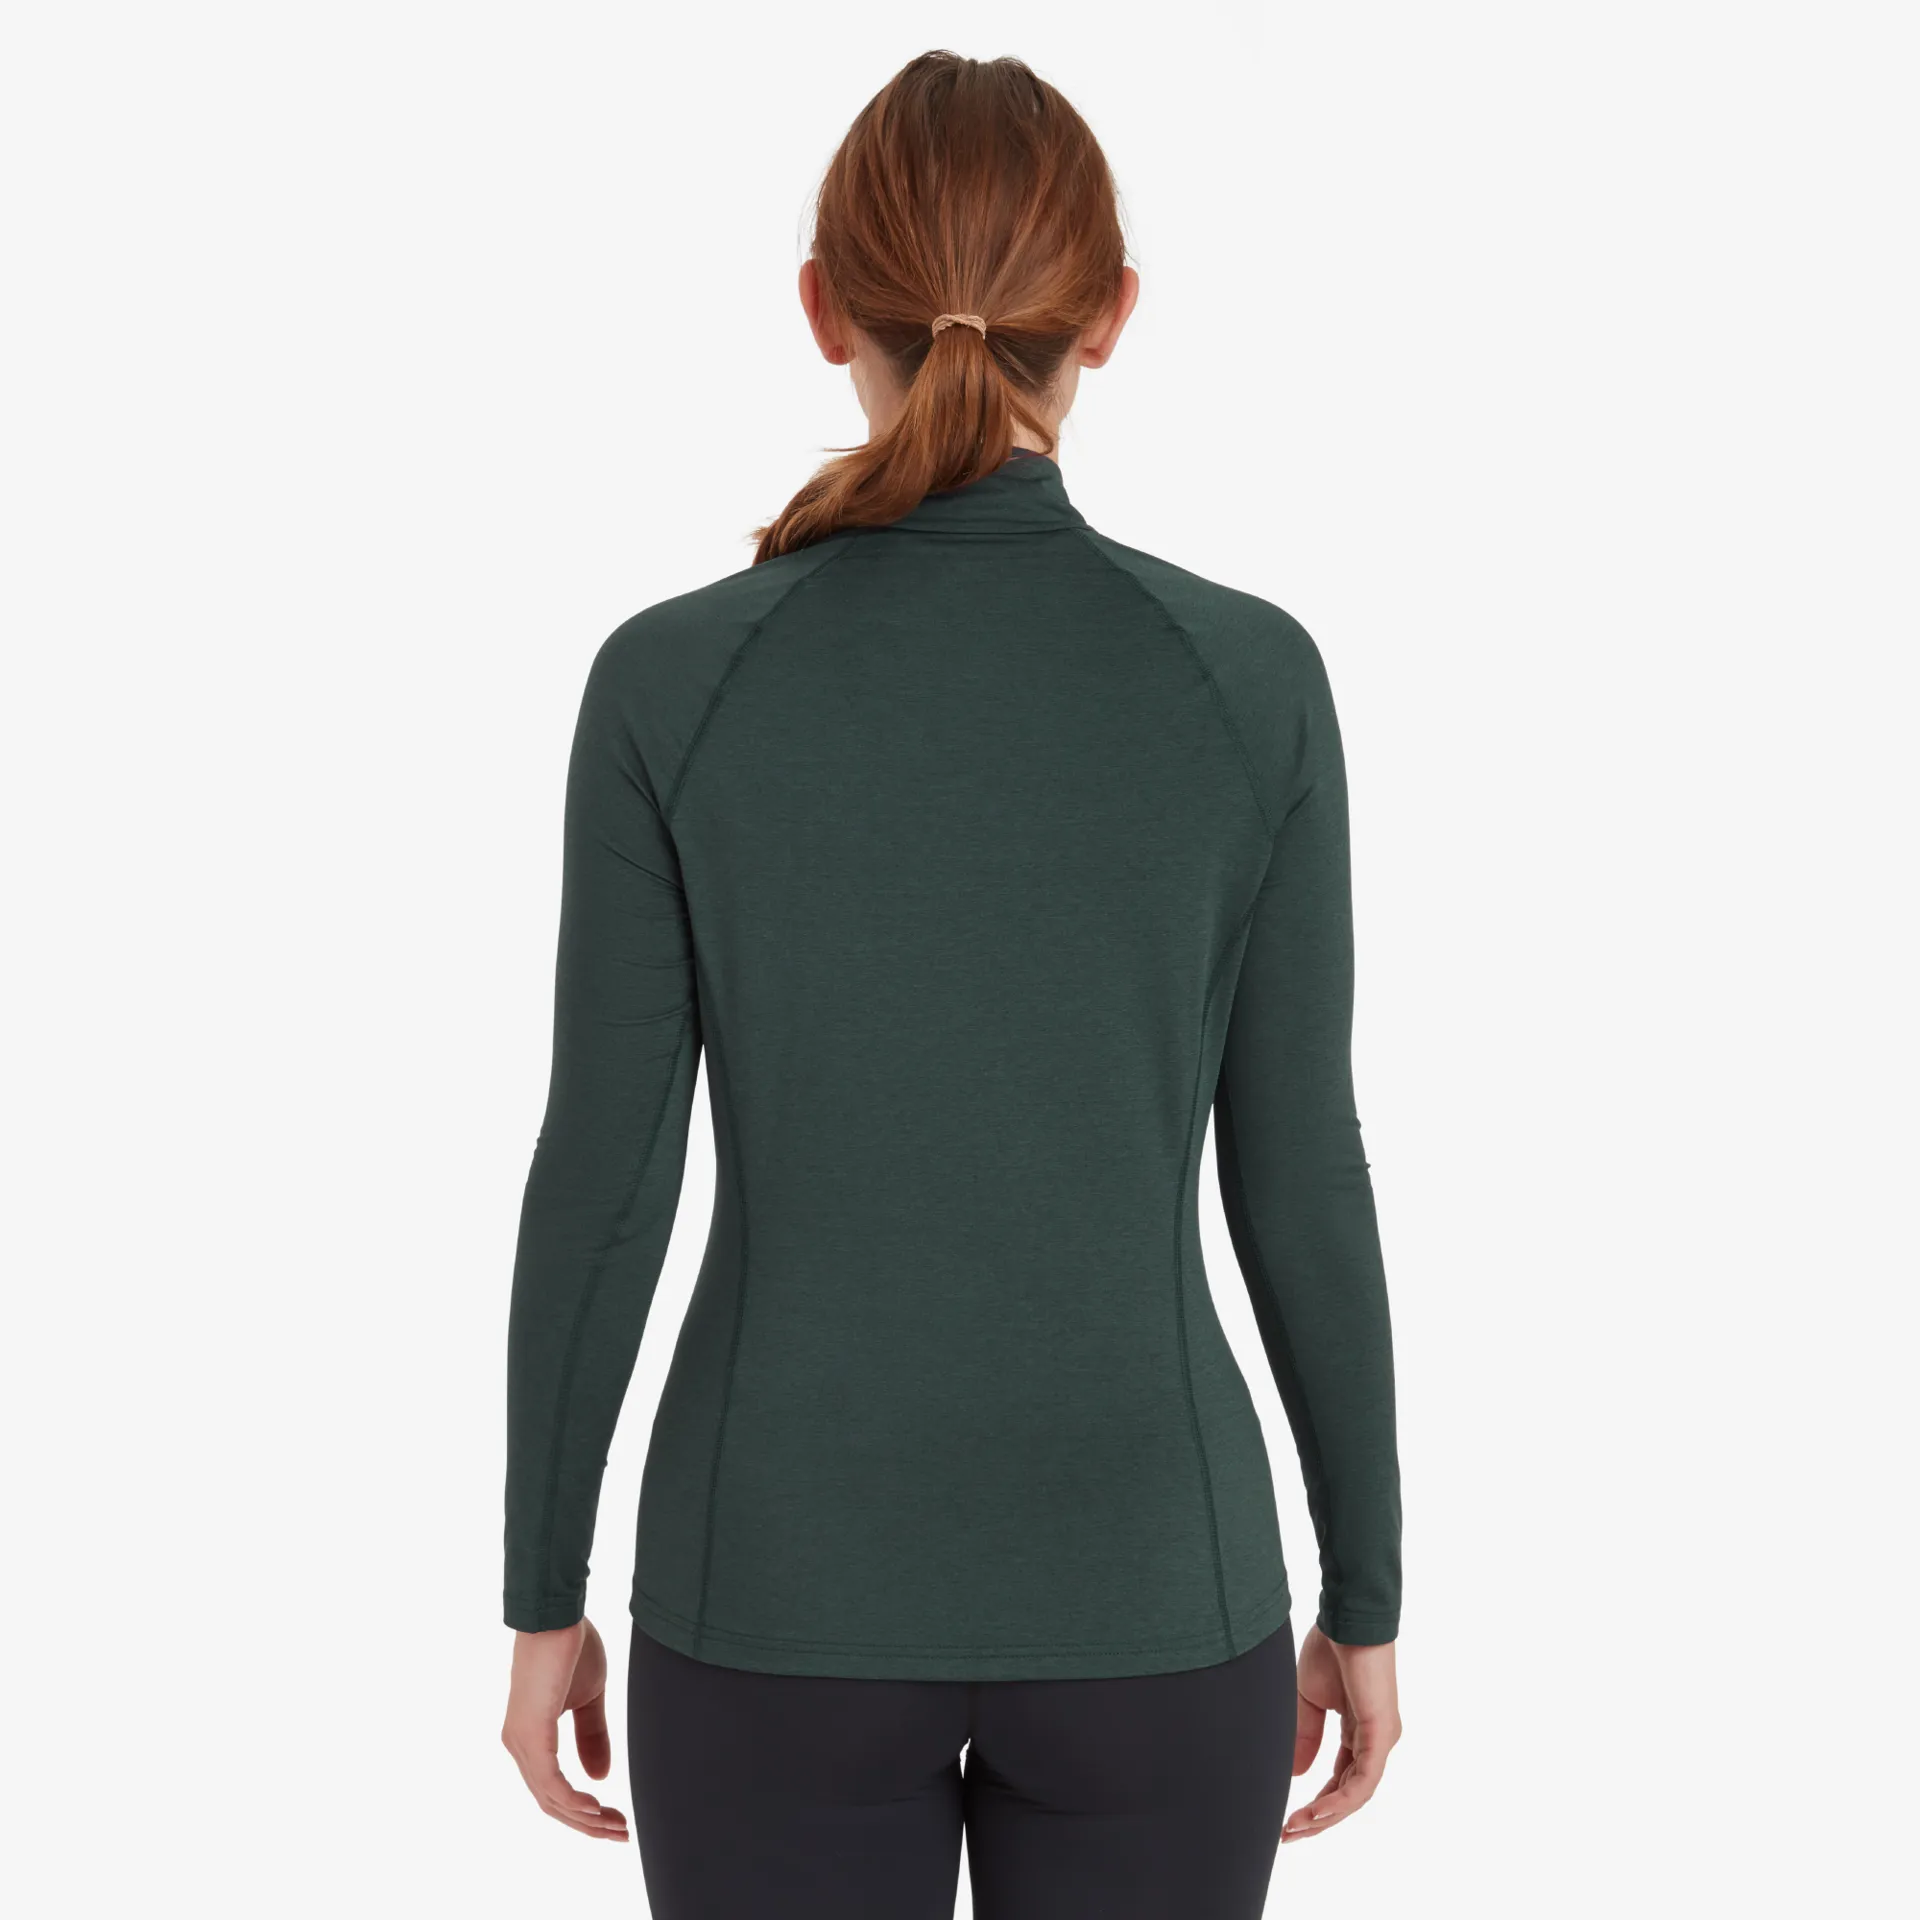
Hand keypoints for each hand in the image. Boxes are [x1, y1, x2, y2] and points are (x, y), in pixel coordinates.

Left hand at [501, 1617, 628, 1841]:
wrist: (558, 1613)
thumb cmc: (571, 1648)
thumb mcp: (589, 1698)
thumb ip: (592, 1736)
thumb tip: (600, 1778)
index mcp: (531, 1737)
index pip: (553, 1790)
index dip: (584, 1812)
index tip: (616, 1820)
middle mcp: (519, 1745)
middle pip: (551, 1803)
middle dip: (588, 1824)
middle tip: (622, 1834)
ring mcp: (521, 1741)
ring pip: (551, 1798)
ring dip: (585, 1818)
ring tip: (616, 1826)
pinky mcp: (531, 1732)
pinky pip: (549, 1781)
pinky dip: (572, 1800)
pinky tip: (595, 1808)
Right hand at [1282, 1625, 1399, 1842]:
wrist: (1345, 1618)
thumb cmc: (1330, 1649)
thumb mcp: (1308, 1699)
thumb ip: (1304, 1735)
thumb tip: (1298, 1775)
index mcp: (1359, 1731)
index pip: (1340, 1779)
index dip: (1315, 1802)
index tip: (1287, 1819)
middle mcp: (1376, 1741)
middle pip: (1348, 1795)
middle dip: (1318, 1819)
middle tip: (1288, 1836)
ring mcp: (1382, 1740)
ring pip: (1356, 1794)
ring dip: (1325, 1817)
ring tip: (1294, 1829)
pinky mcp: (1382, 1734)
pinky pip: (1362, 1781)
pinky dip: (1338, 1801)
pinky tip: (1315, 1812)